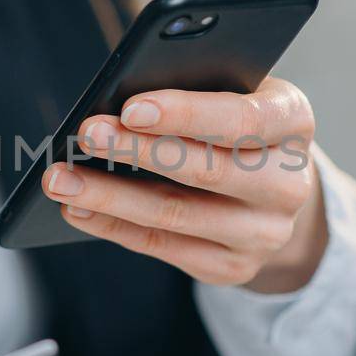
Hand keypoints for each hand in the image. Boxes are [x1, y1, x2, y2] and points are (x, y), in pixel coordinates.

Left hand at [41, 77, 327, 293]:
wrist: (276, 188)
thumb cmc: (238, 122)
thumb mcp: (235, 89)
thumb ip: (197, 87)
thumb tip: (119, 101)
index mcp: (294, 122)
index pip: (243, 119)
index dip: (186, 114)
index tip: (130, 106)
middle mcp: (288, 184)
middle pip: (206, 171)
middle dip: (136, 151)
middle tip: (84, 134)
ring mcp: (263, 233)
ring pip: (175, 215)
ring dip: (110, 196)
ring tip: (61, 178)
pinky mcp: (233, 267)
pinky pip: (162, 248)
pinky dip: (113, 226)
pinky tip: (77, 208)